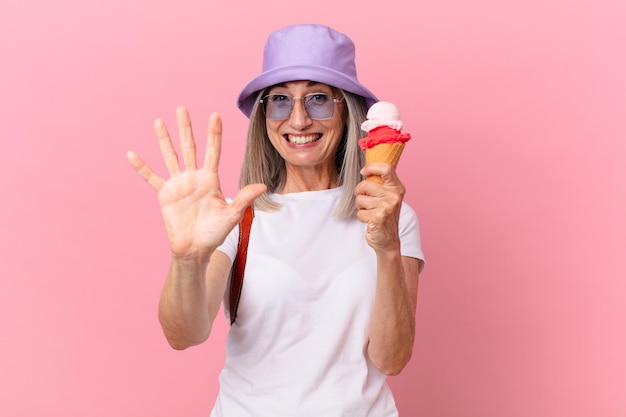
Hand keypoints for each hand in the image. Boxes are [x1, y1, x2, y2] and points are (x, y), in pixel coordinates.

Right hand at [127, 107, 266, 259]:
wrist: (195, 250)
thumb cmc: (215, 233)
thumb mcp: (232, 215)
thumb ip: (244, 199)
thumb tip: (262, 186)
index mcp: (210, 179)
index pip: (213, 152)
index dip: (214, 134)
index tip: (215, 115)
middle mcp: (193, 177)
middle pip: (189, 148)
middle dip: (186, 129)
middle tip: (182, 109)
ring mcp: (178, 184)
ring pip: (170, 157)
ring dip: (164, 140)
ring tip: (158, 122)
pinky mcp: (164, 195)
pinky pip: (151, 178)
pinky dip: (141, 167)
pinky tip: (131, 154)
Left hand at [354, 163, 405, 251]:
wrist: (388, 240)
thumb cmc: (385, 216)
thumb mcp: (388, 197)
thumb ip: (381, 183)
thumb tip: (367, 168)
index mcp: (397, 188)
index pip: (386, 168)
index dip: (371, 167)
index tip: (364, 171)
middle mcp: (394, 196)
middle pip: (365, 184)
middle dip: (359, 193)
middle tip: (365, 201)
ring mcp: (387, 207)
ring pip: (360, 199)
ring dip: (360, 207)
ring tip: (370, 212)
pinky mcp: (379, 217)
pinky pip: (360, 212)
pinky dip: (361, 217)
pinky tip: (370, 221)